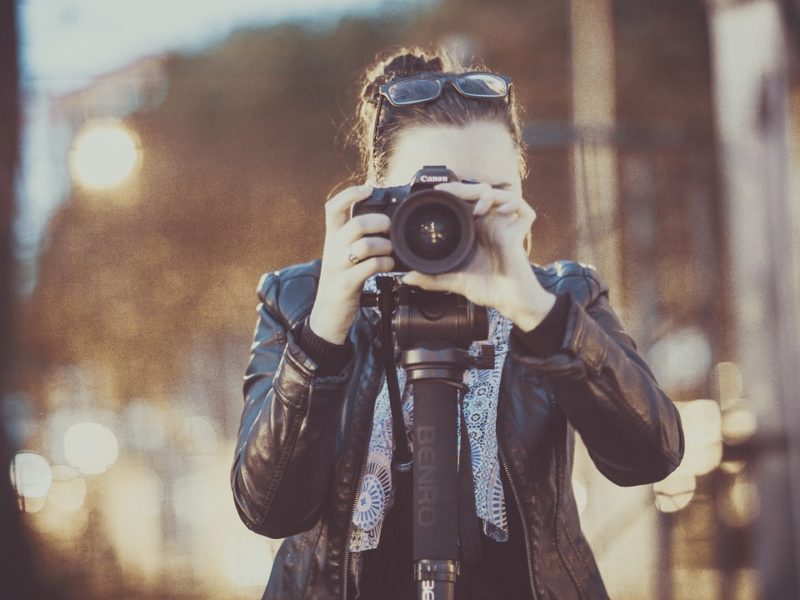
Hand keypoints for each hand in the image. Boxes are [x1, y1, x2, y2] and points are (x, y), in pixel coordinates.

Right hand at [308, 181, 394, 344]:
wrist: (328, 315)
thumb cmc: (342, 281)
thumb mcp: (344, 255)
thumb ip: (357, 237)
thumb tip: (382, 217)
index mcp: (332, 238)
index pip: (334, 207)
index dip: (351, 194)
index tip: (369, 189)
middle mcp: (332, 249)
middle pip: (355, 224)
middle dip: (378, 222)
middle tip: (390, 228)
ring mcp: (337, 267)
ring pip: (363, 245)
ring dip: (384, 246)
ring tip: (390, 251)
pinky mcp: (345, 284)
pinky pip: (368, 267)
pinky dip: (384, 264)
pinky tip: (388, 266)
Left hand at [400, 181, 555, 330]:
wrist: (509, 302)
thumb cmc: (488, 289)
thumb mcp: (454, 281)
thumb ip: (432, 278)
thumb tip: (407, 278)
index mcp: (475, 230)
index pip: (465, 202)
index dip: (454, 192)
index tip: (437, 191)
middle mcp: (491, 224)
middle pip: (481, 193)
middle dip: (466, 188)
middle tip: (449, 191)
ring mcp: (506, 226)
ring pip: (501, 195)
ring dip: (488, 195)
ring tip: (477, 208)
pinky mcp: (520, 232)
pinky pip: (523, 209)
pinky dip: (513, 204)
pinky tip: (501, 211)